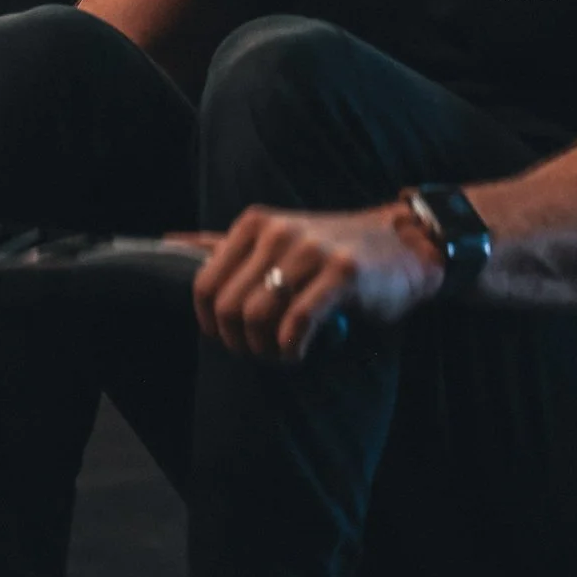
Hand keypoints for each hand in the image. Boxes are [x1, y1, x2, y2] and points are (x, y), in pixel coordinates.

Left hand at [190, 204, 445, 361]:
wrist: (407, 246)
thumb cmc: (336, 249)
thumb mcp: (276, 238)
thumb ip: (225, 244)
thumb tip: (169, 243)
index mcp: (255, 224)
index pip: (203, 285)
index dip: (212, 324)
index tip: (235, 336)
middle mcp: (278, 232)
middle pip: (227, 307)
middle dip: (238, 342)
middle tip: (261, 350)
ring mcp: (311, 251)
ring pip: (256, 318)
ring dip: (265, 351)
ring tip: (282, 352)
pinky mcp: (342, 274)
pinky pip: (295, 326)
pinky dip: (291, 350)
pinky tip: (302, 351)